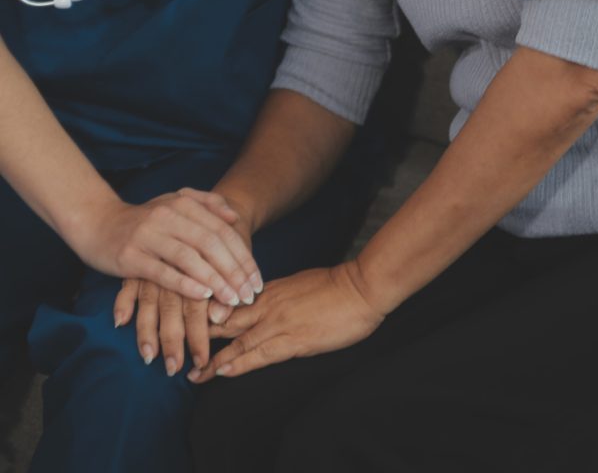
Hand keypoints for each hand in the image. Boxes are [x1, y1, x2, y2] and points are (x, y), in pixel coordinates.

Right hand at [114, 211, 258, 370]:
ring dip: (214, 281)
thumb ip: (207, 205)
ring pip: (189, 258)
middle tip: (248, 296)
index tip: (256, 282)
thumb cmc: (144, 219)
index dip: (242, 257)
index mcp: (183, 204)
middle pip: (210, 244)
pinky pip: (162, 271)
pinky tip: (202, 296)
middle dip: (234, 272)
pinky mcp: (130, 255)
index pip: (222, 231)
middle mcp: (168, 215)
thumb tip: (233, 218)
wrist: (96, 222)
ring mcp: (148, 234)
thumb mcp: (176, 204)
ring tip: (232, 300)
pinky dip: (184, 283)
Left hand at [188, 262, 384, 382]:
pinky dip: (239, 363)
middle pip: (225, 321)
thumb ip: (276, 294)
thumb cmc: (335, 285)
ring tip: (194, 373)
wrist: (360, 287)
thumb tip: (260, 302)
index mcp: (269, 290)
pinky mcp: (293, 340)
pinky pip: (259, 354)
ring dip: (214, 359)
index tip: (187, 321)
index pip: (229, 302)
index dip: (206, 313)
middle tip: (178, 348)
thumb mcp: (298, 283)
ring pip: (237, 341)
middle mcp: (268, 304)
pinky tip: (224, 372)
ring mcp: (279, 322)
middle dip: (200, 337)